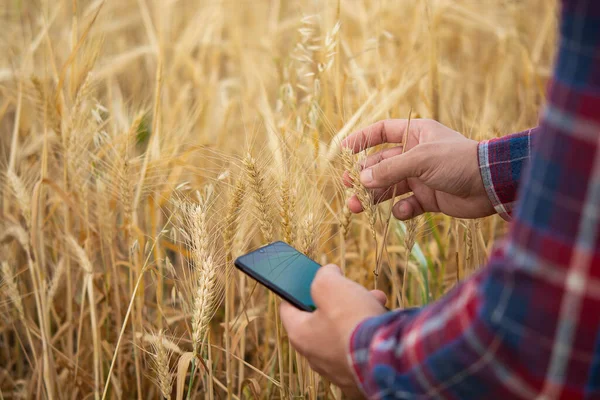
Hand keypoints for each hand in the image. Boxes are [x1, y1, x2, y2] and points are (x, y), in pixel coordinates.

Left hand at [279, 264, 386, 397]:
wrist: (385, 358)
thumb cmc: (352, 320)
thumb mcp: (331, 285)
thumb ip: (324, 275)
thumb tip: (329, 273)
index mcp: (300, 335)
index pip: (288, 308)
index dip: (297, 290)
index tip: (310, 280)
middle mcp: (314, 356)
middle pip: (321, 319)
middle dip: (338, 300)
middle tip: (351, 288)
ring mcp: (336, 369)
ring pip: (344, 333)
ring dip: (359, 314)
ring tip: (376, 300)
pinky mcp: (358, 377)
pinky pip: (361, 349)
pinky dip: (370, 334)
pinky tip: (385, 322)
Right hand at [341, 119, 494, 219]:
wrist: (492, 185)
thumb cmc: (457, 161)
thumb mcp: (420, 160)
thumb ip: (389, 170)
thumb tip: (362, 180)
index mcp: (415, 135)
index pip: (381, 132)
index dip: (361, 139)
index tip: (343, 151)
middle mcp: (415, 155)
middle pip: (380, 164)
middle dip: (363, 177)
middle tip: (348, 189)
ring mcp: (421, 177)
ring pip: (389, 187)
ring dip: (373, 196)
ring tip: (357, 207)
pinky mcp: (429, 198)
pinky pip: (407, 204)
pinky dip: (401, 210)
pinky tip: (401, 211)